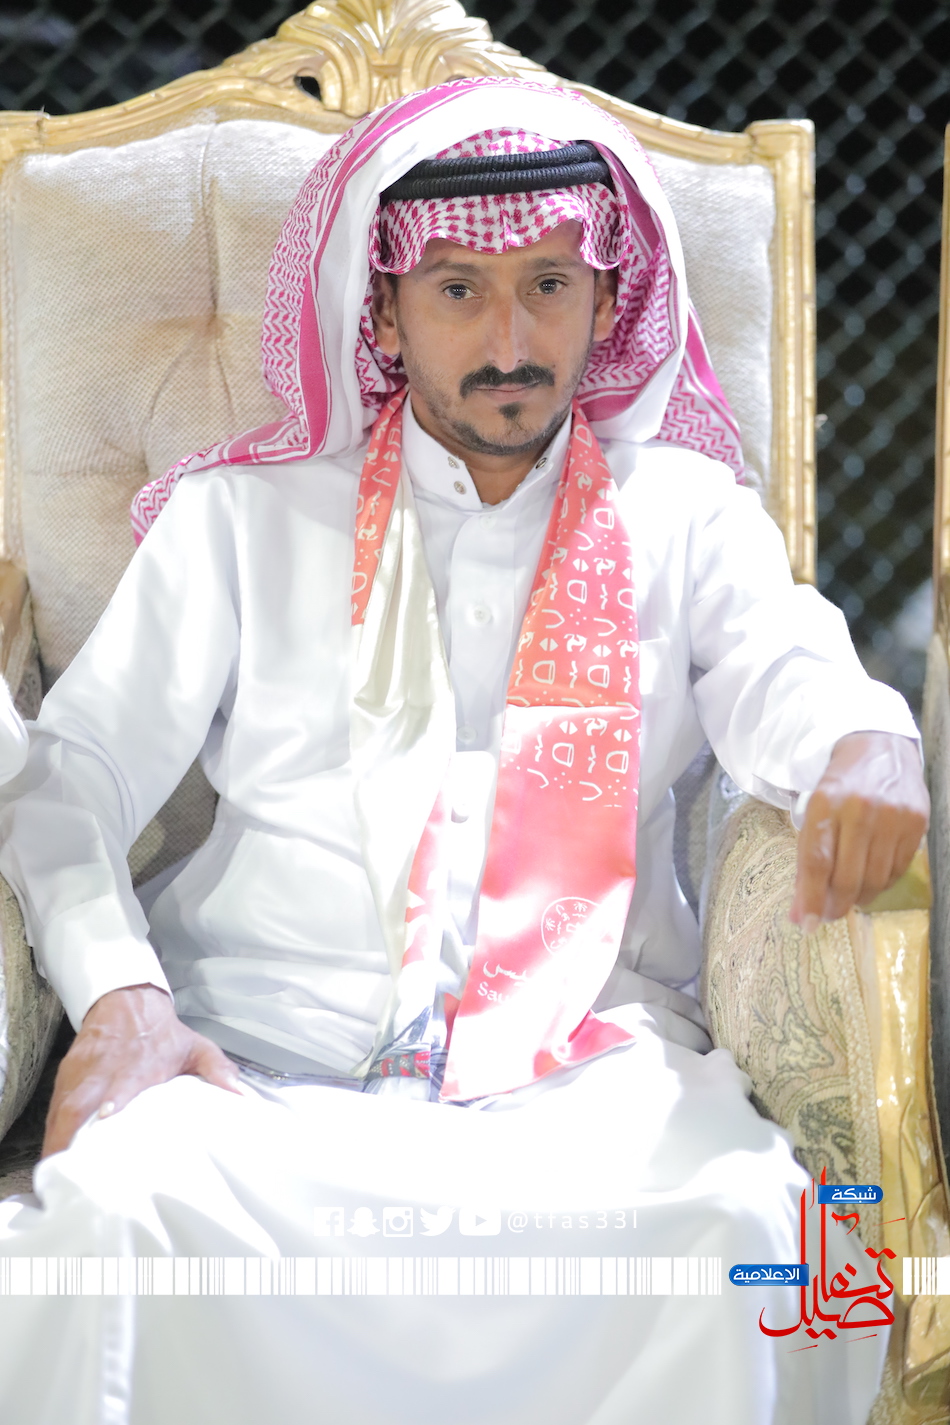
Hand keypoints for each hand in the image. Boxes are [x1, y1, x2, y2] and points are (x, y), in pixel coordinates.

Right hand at [42, 983, 240, 1157]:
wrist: (129, 1000)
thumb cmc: (165, 1033)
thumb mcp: (197, 1047)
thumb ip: (219, 1072)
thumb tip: (243, 1098)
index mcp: (141, 1066)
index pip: (121, 1086)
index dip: (111, 1105)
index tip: (106, 1124)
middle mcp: (107, 1070)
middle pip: (80, 1102)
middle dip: (71, 1136)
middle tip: (69, 1173)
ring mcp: (84, 1072)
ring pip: (63, 1106)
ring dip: (58, 1139)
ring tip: (57, 1174)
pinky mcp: (68, 1073)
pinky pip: (55, 1104)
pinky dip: (52, 1129)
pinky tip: (54, 1153)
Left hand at [789, 731, 928, 932]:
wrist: (879, 748)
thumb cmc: (839, 786)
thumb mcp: (814, 810)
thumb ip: (807, 858)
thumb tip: (802, 912)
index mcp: (825, 803)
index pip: (817, 861)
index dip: (810, 898)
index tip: (806, 923)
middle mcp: (860, 809)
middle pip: (847, 876)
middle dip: (835, 905)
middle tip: (828, 915)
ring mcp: (892, 816)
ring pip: (875, 878)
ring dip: (859, 897)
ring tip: (850, 896)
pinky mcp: (915, 822)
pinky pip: (897, 869)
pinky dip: (882, 882)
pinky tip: (872, 879)